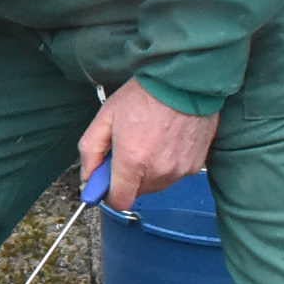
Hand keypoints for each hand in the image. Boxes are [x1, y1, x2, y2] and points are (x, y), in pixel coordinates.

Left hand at [76, 79, 219, 211]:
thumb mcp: (105, 118)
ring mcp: (180, 170)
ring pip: (157, 184)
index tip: (107, 181)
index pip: (119, 201)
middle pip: (137, 192)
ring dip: (149, 171)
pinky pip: (175, 174)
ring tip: (149, 140)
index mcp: (132, 162)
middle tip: (128, 149)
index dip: (109, 194)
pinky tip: (166, 141)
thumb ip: (91, 152)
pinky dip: (167, 164)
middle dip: (128, 177)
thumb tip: (88, 177)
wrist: (184, 82)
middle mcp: (159, 171)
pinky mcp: (195, 164)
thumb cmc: (144, 96)